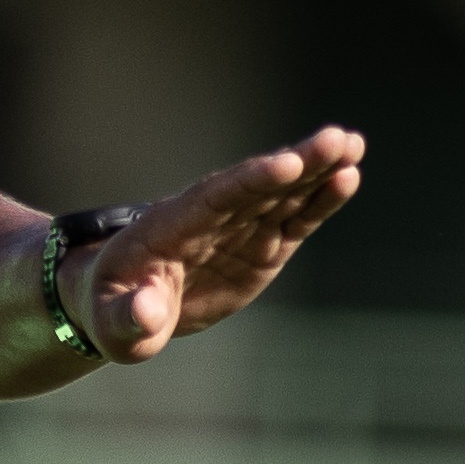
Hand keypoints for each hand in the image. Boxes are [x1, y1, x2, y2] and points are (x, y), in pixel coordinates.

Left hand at [66, 126, 364, 361]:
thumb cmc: (112, 313)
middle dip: (297, 163)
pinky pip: (294, 219)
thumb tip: (147, 310)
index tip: (286, 164)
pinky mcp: (262, 245)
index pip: (214, 199)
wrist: (126, 305)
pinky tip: (348, 177)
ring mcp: (238, 229)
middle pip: (256, 185)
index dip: (250, 181)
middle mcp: (209, 219)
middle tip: (338, 140)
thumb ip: (128, 317)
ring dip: (317, 171)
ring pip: (282, 194)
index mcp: (170, 228)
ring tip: (354, 146)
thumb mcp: (110, 323)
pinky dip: (319, 201)